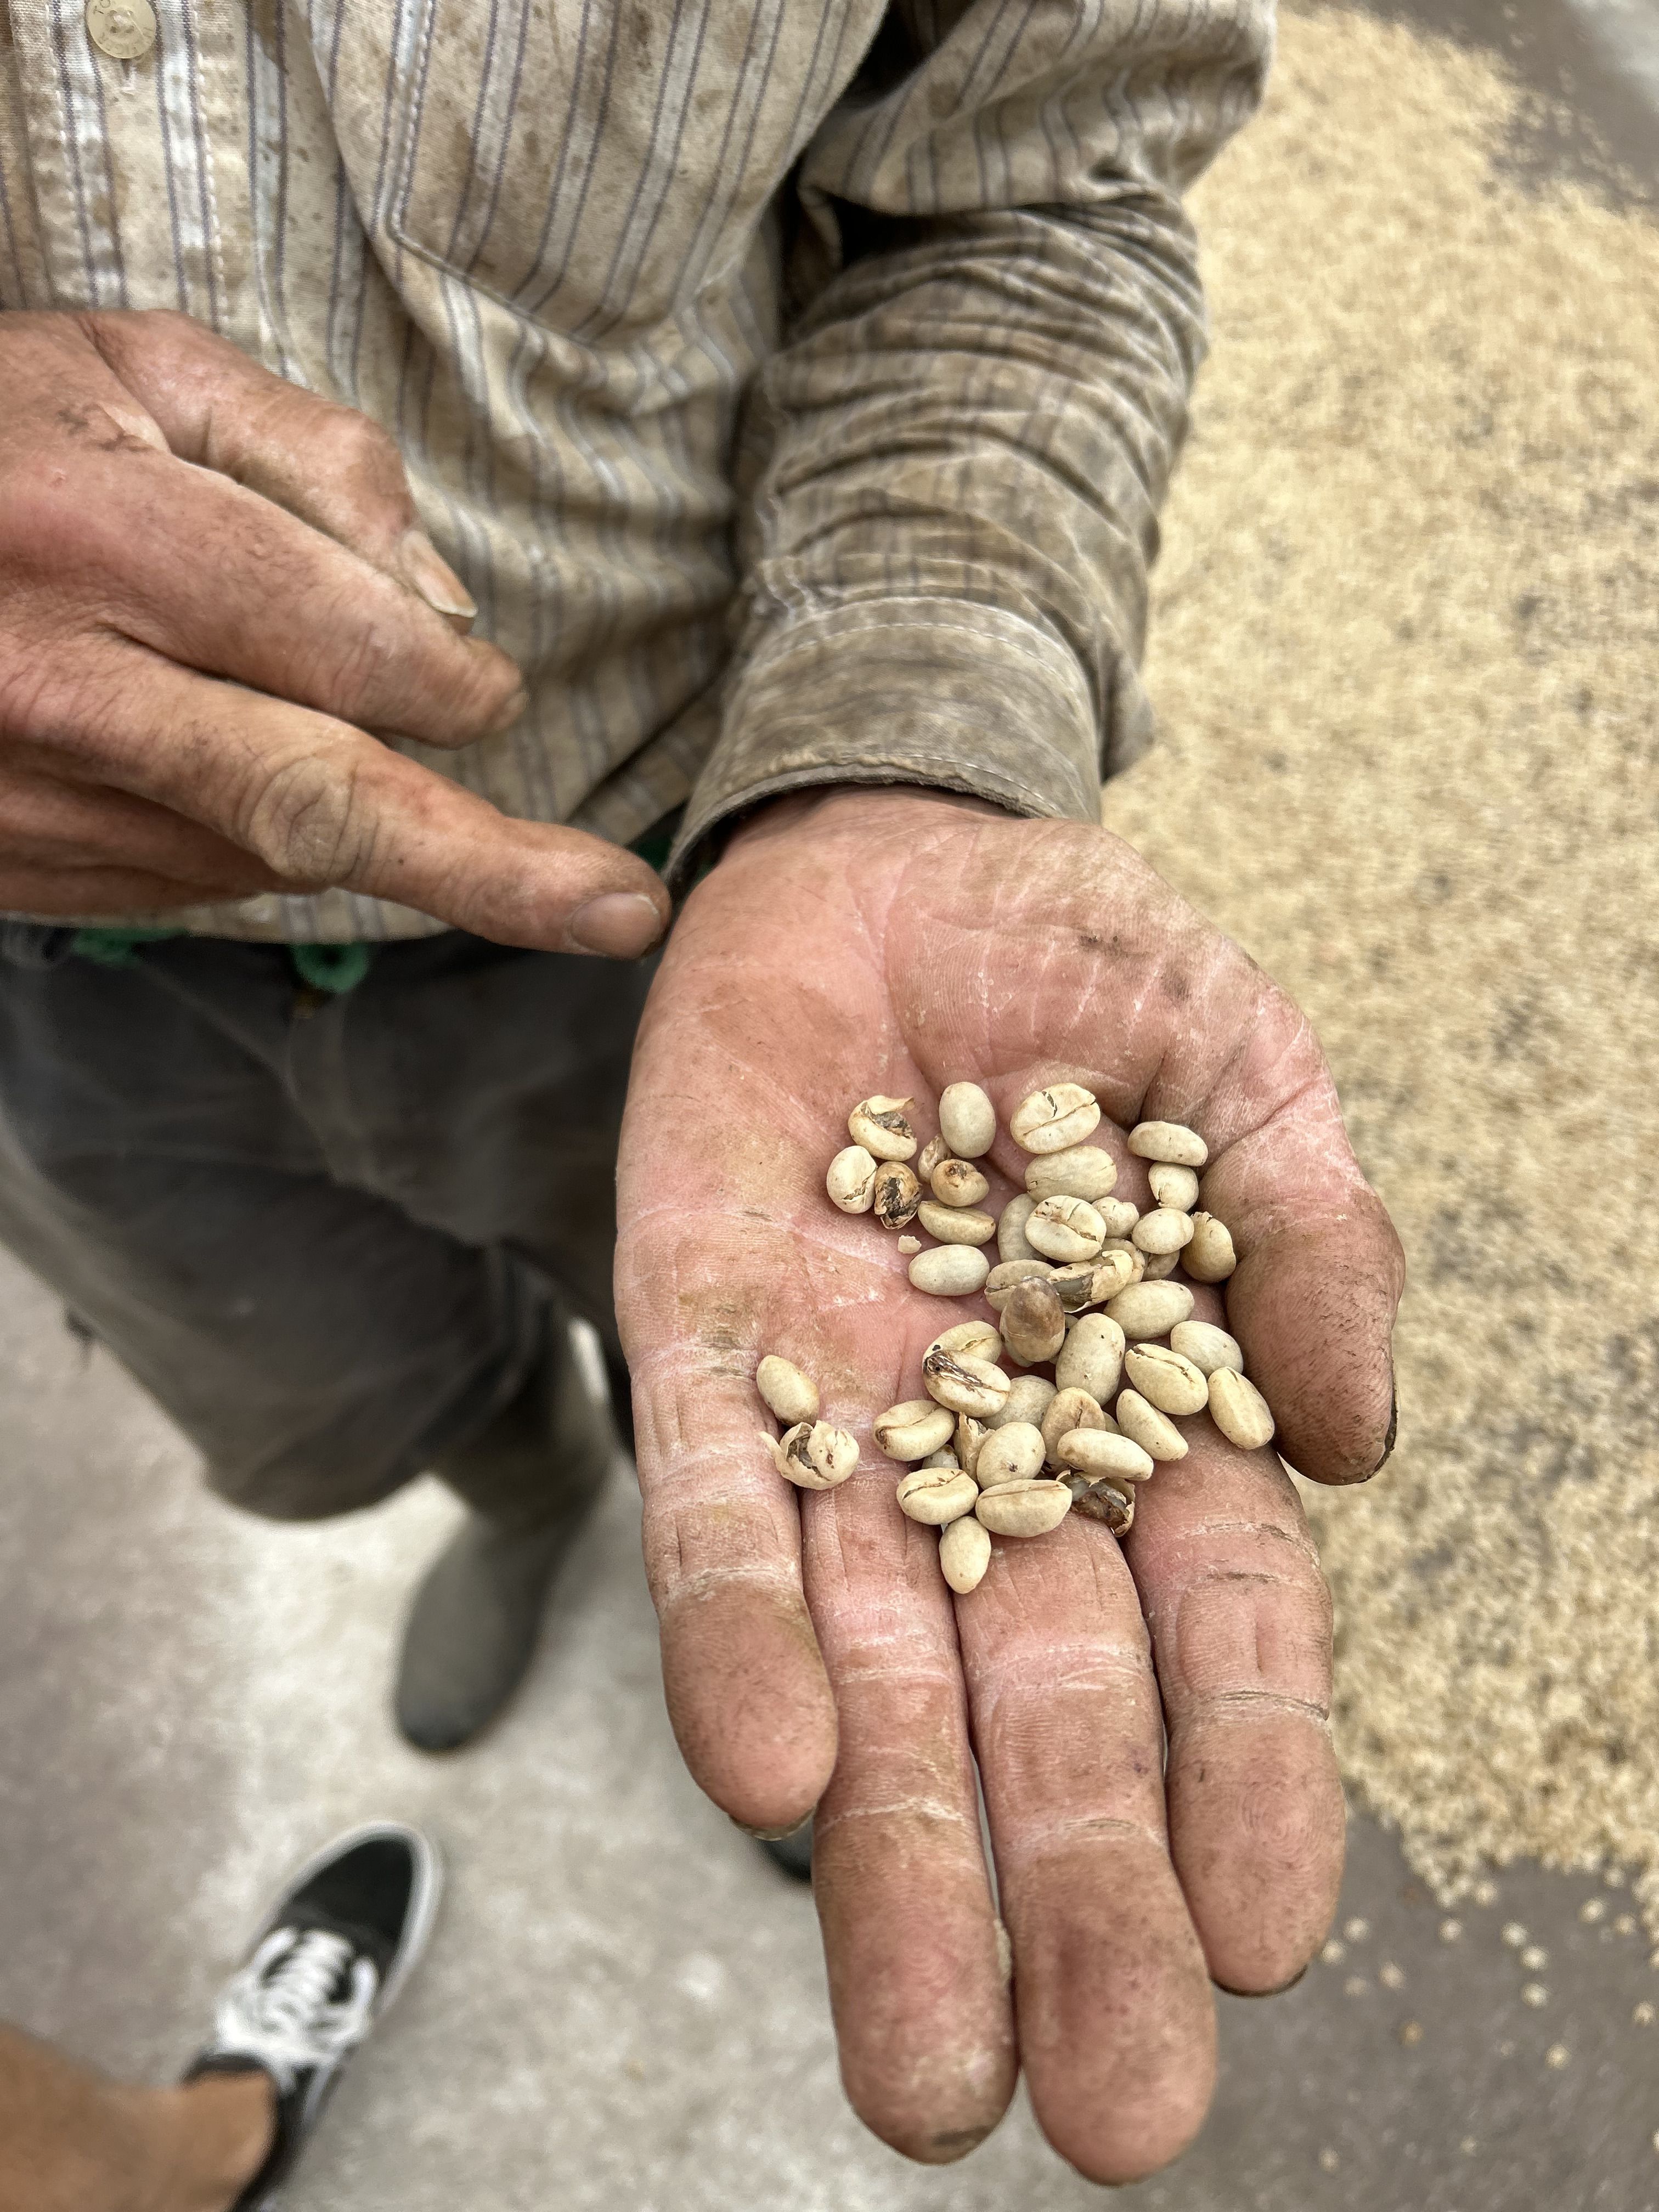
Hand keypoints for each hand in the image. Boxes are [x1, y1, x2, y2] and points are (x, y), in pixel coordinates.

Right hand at [0, 311, 666, 953]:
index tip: (485, 688)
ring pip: (270, 853)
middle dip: (489, 871)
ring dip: (361, 828)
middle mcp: (66, 693)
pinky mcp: (26, 872)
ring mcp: (37, 806)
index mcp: (98, 541)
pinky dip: (258, 837)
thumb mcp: (131, 368)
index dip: (450, 681)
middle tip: (615, 913)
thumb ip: (308, 461)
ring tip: (344, 759)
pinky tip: (225, 763)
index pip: (346, 649)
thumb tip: (442, 605)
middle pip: (322, 809)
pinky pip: (198, 875)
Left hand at [617, 787, 1401, 2180]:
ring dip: (894, 1859)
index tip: (1261, 1943)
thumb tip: (1351, 1429)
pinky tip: (768, 1776)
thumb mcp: (1239, 1067)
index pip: (1215, 1628)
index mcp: (1150, 1412)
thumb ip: (1307, 1229)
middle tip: (1105, 2116)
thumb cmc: (1082, 969)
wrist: (886, 858)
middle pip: (1041, 1705)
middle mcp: (995, 1456)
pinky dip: (742, 1640)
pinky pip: (722, 1520)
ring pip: (873, 1670)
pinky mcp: (706, 1345)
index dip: (1246, 1778)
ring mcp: (846, 1415)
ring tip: (926, 2073)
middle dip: (1071, 1901)